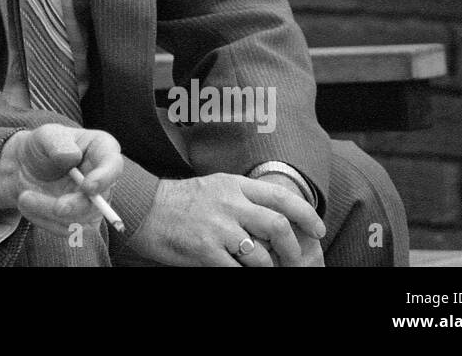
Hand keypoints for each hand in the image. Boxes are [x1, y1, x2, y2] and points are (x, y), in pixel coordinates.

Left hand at [0, 124, 122, 235]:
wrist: (24, 167)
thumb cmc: (42, 146)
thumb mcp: (45, 135)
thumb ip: (57, 141)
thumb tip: (72, 156)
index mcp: (102, 150)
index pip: (113, 165)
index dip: (105, 178)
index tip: (88, 187)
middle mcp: (103, 179)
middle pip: (99, 201)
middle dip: (76, 206)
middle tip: (56, 207)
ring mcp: (93, 203)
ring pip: (80, 220)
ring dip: (49, 213)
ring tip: (24, 197)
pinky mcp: (80, 221)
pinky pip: (66, 230)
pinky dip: (44, 221)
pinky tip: (29, 206)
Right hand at [133, 173, 325, 266]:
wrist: (143, 207)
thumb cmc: (179, 200)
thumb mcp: (215, 186)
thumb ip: (243, 198)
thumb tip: (275, 219)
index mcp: (234, 185)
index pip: (281, 197)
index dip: (306, 214)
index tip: (318, 229)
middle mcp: (229, 204)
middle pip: (278, 226)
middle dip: (293, 248)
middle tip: (293, 259)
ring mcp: (218, 228)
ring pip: (261, 255)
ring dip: (268, 268)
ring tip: (264, 270)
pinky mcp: (205, 250)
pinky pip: (237, 270)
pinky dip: (245, 275)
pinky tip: (241, 272)